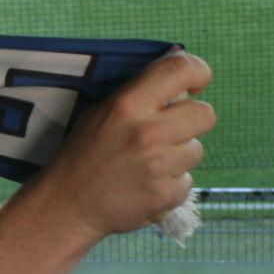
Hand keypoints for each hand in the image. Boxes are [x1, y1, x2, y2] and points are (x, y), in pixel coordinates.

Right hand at [14, 51, 213, 252]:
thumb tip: (181, 72)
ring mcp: (159, 167)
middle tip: (172, 128)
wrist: (68, 204)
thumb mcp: (102, 111)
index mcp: (128, 104)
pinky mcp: (166, 196)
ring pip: (197, 149)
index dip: (198, 71)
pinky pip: (187, 180)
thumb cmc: (83, 153)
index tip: (197, 83)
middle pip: (205, 114)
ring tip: (150, 161)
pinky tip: (147, 184)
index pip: (180, 70)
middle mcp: (148, 132)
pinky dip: (171, 182)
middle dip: (193, 118)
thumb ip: (140, 92)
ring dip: (179, 154)